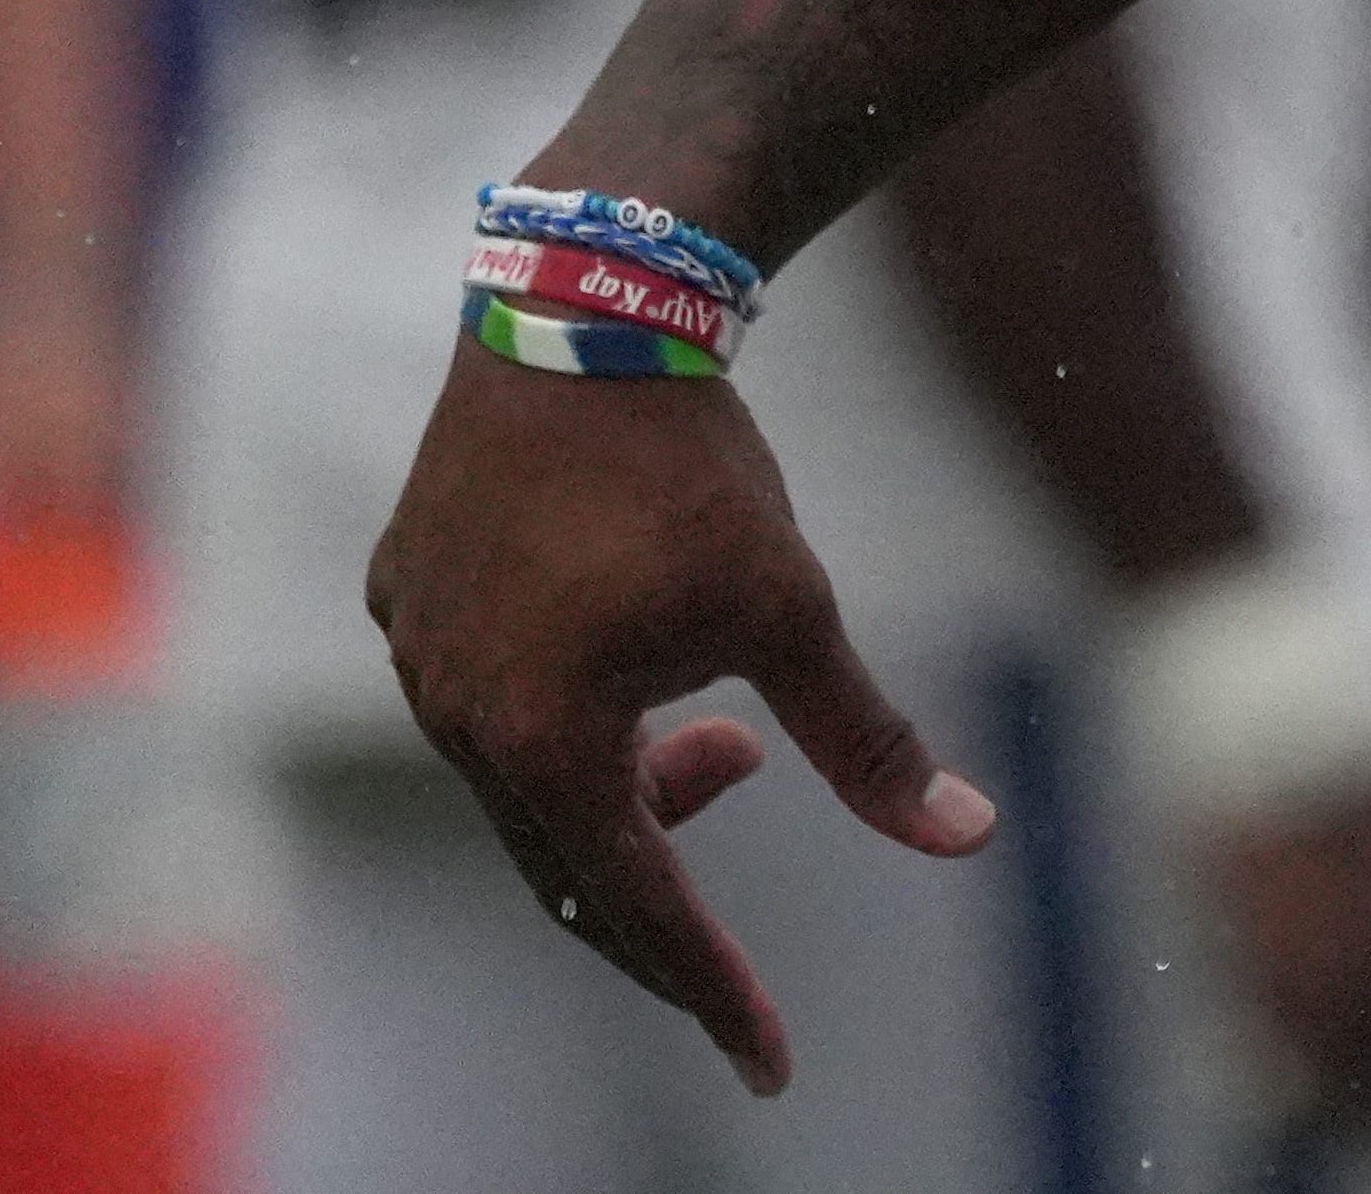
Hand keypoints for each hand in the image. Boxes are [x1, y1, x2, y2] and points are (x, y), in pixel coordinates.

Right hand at [366, 351, 996, 1092]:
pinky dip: (560, 724)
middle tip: (731, 918)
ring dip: (623, 791)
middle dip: (664, 893)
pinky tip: (629, 673)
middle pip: (565, 862)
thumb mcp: (792, 611)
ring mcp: (415, 652)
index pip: (638, 909)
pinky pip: (478, 699)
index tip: (769, 1062)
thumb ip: (865, 740)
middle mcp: (456, 715)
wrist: (582, 307)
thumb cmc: (693, 467)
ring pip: (522, 781)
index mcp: (543, 742)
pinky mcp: (404, 592)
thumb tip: (966, 837)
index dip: (710, 989)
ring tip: (722, 742)